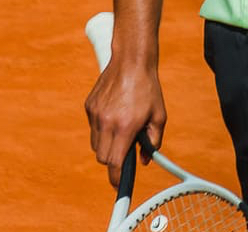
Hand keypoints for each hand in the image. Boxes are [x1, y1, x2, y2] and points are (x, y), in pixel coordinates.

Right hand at [85, 60, 165, 186]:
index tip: (119, 186)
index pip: (115, 162)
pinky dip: (101, 130)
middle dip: (113, 161)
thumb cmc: (149, 89)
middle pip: (103, 158)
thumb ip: (153, 141)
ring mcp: (95, 115)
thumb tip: (144, 160)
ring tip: (121, 133)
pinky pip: (93, 128)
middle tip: (125, 154)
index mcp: (125, 127)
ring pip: (96, 145)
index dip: (116, 178)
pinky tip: (114, 117)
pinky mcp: (89, 107)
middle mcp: (106, 123)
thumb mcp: (159, 116)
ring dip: (106, 146)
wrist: (131, 61)